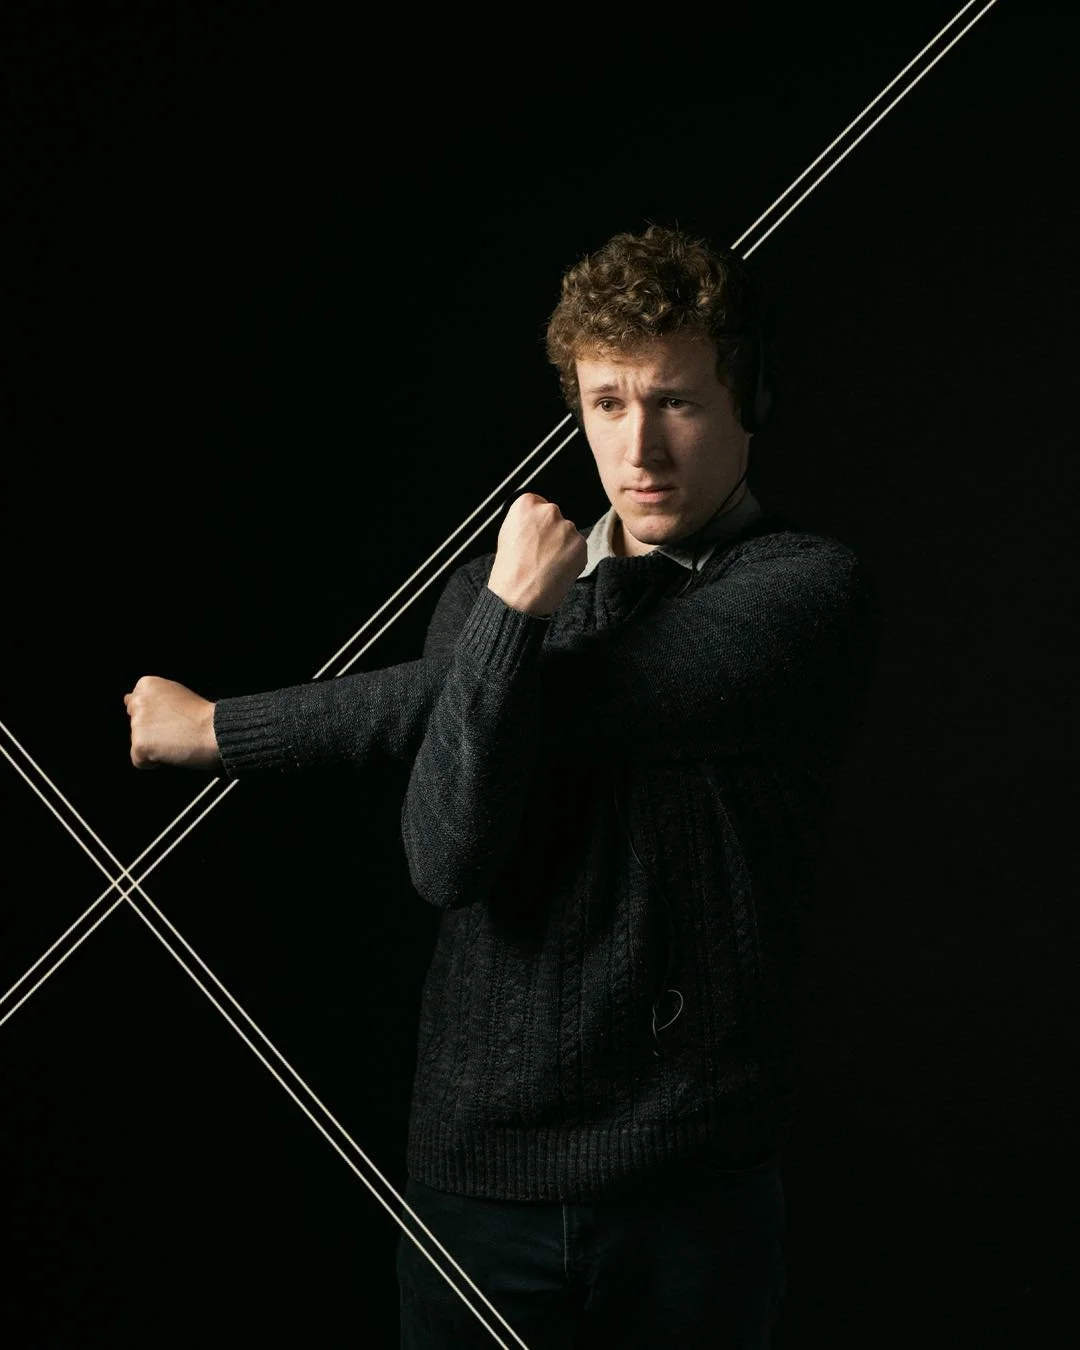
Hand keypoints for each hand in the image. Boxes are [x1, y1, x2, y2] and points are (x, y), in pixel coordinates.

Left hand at [124, 675, 221, 770]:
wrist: (215, 732)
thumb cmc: (205, 717)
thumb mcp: (177, 694)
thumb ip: (155, 698)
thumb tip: (129, 701)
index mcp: (148, 684)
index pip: (134, 704)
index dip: (155, 715)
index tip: (172, 718)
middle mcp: (139, 701)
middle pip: (134, 723)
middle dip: (151, 730)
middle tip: (175, 731)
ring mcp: (137, 723)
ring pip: (138, 742)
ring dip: (154, 746)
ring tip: (177, 740)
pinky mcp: (140, 744)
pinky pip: (139, 761)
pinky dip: (153, 762)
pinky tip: (171, 752)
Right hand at [486, 493, 587, 617]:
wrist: (519, 595)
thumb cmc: (509, 570)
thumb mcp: (506, 534)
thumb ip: (524, 521)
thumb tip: (535, 523)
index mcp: (526, 504)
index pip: (537, 503)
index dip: (536, 522)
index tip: (534, 533)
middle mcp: (549, 511)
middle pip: (555, 517)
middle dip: (551, 532)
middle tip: (541, 553)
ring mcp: (567, 527)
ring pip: (568, 533)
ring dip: (563, 545)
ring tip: (548, 565)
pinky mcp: (581, 544)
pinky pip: (578, 549)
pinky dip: (572, 559)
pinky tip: (558, 570)